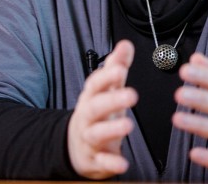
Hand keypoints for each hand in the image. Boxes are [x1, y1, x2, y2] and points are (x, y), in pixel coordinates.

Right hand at [67, 39, 137, 179]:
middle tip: (132, 95)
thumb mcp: (105, 88)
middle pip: (95, 107)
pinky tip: (123, 162)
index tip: (121, 68)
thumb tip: (125, 44)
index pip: (95, 83)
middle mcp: (87, 116)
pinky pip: (101, 162)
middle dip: (112, 100)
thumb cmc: (97, 110)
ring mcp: (89, 138)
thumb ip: (116, 66)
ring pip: (97, 133)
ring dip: (112, 129)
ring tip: (128, 125)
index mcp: (91, 96)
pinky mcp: (95, 159)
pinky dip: (110, 163)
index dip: (107, 76)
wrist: (75, 144)